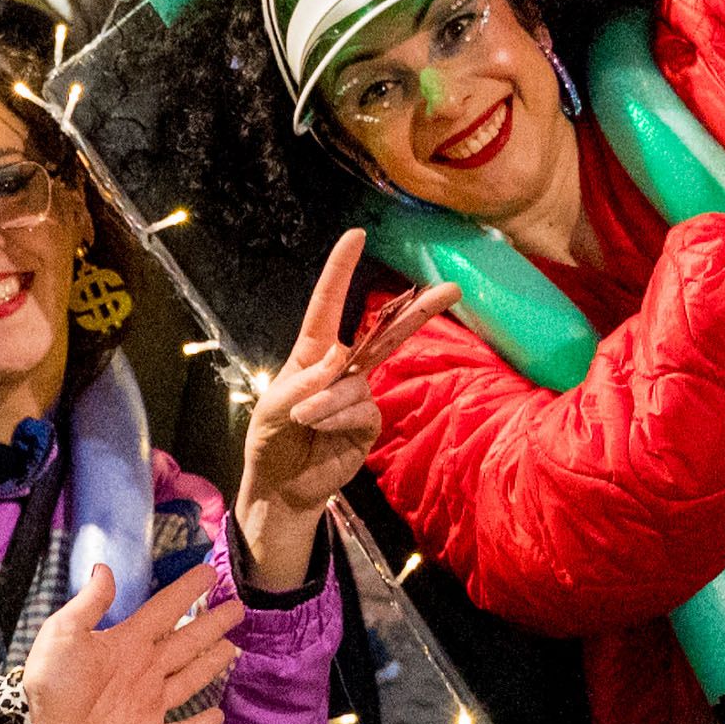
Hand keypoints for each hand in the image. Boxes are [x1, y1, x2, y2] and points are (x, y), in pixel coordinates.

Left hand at [21, 562, 247, 723]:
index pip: (165, 611)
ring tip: (232, 649)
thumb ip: (89, 603)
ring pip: (190, 680)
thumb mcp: (63, 634)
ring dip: (210, 665)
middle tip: (237, 608)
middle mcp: (143, 671)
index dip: (187, 591)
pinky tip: (217, 716)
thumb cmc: (51, 685)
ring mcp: (149, 706)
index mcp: (126, 644)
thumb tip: (104, 568)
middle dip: (212, 625)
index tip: (209, 572)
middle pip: (186, 642)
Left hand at [234, 230, 458, 590]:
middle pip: (385, 334)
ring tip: (304, 421)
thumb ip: (302, 382)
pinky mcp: (369, 425)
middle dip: (419, 312)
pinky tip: (323, 431)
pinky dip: (339, 418)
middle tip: (453, 289)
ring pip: (356, 384)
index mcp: (313, 353)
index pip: (328, 306)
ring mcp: (359, 396)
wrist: (281, 487)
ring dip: (328, 401)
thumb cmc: (271, 441)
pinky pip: (363, 410)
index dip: (341, 271)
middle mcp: (342, 369)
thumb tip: (339, 358)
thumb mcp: (272, 407)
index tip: (356, 235)